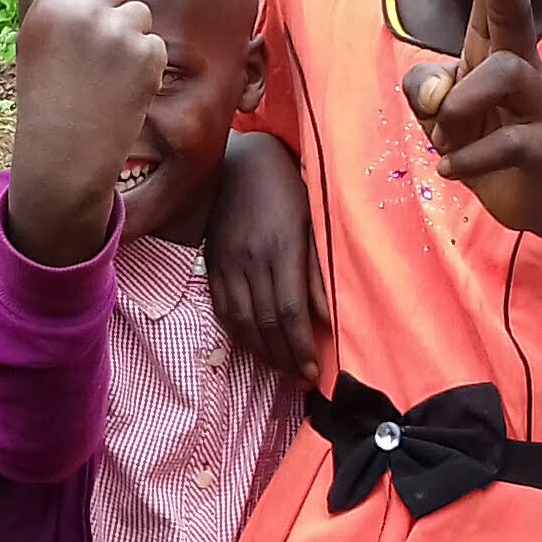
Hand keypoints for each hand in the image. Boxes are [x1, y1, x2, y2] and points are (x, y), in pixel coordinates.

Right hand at [8, 0, 165, 265]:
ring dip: (132, 38)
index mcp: (48, 6)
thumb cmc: (46, 102)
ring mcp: (116, 31)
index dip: (83, 4)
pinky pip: (156, 45)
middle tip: (99, 53)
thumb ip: (61, 13)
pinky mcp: (146, 54)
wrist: (64, 153)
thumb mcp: (34, 47)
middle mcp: (82, 11)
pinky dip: (147, 67)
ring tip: (109, 75)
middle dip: (112, 14)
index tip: (79, 32)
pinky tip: (124, 91)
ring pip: (139, 14)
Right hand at [206, 132, 326, 380]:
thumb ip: (319, 270)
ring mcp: (227, 263)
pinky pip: (221, 307)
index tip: (314, 371)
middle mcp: (251, 260)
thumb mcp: (313, 221)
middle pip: (265, 322)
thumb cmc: (286, 188)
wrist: (238, 161)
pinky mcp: (212, 263)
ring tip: (280, 368)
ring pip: (241, 320)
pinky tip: (252, 344)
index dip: (301, 347)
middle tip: (300, 379)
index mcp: (281, 248)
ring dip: (261, 351)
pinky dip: (237, 332)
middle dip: (284, 357)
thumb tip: (329, 317)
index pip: (289, 311)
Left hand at [402, 0, 541, 230]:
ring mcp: (539, 106)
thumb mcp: (437, 111)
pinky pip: (505, 142)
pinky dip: (466, 157)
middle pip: (515, 8)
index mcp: (493, 50)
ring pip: (505, 73)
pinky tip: (447, 168)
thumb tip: (438, 91)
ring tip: (442, 134)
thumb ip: (425, 89)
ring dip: (460, 102)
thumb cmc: (479, 138)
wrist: (529, 196)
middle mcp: (522, 66)